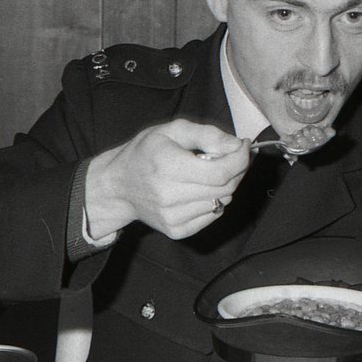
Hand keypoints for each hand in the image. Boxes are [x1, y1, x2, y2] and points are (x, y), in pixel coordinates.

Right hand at [85, 119, 249, 238]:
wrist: (118, 186)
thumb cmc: (145, 153)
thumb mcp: (171, 130)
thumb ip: (206, 134)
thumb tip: (236, 145)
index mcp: (169, 167)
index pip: (221, 172)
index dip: (240, 159)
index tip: (243, 146)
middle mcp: (170, 196)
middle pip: (226, 187)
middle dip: (236, 170)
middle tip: (230, 157)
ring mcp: (173, 217)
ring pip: (222, 201)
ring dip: (223, 186)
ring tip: (206, 174)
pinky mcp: (177, 230)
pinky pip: (212, 216)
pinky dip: (213, 201)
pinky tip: (197, 190)